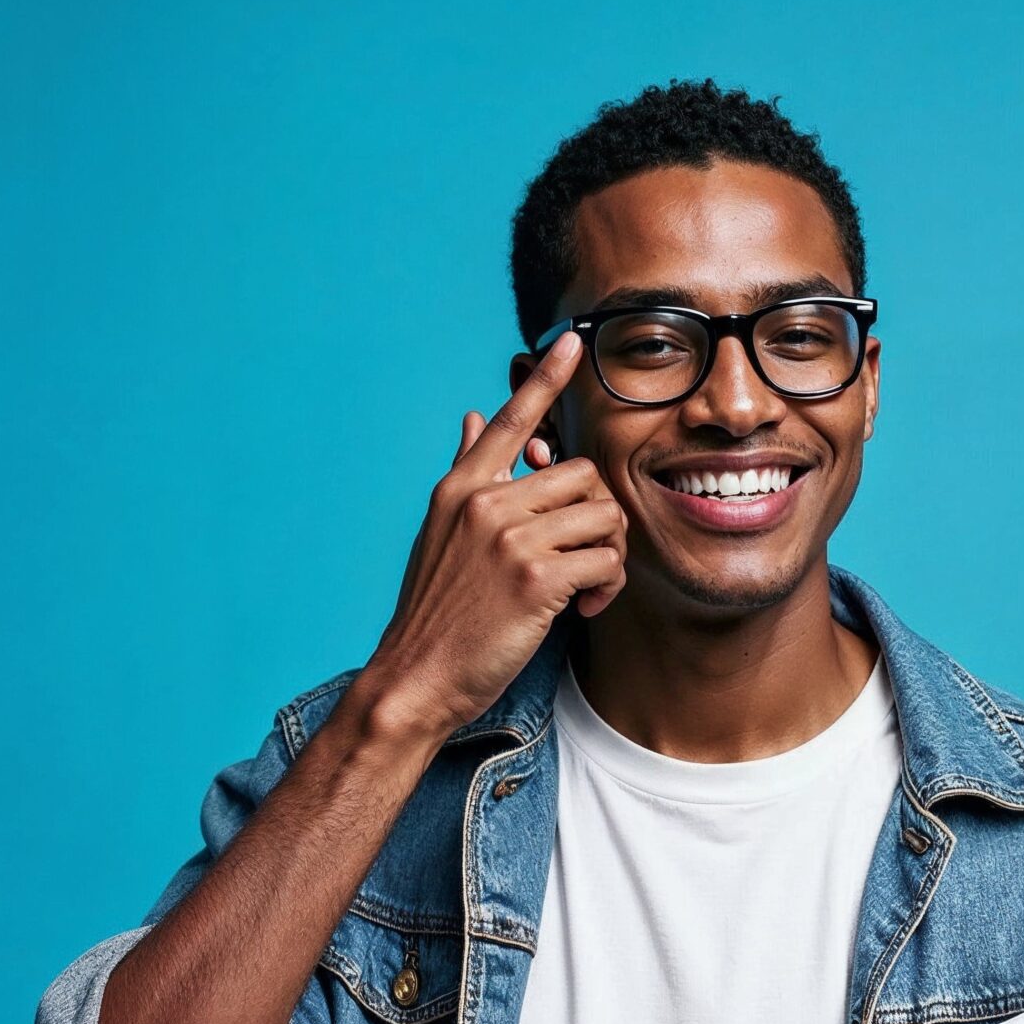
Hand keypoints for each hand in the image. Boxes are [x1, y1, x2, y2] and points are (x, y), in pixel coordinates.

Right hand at [359, 330, 627, 740]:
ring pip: (602, 517)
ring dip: (609, 557)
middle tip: (588, 561)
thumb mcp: (439, 537)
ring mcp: (509, 538)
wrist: (414, 679)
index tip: (574, 344)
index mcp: (460, 489)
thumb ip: (465, 475)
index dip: (545, 381)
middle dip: (600, 520)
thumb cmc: (434, 617)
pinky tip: (584, 609)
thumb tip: (470, 417)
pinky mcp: (535, 578)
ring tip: (585, 590)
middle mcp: (484, 502)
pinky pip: (605, 561)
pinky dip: (607, 589)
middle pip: (583, 476)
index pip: (509, 421)